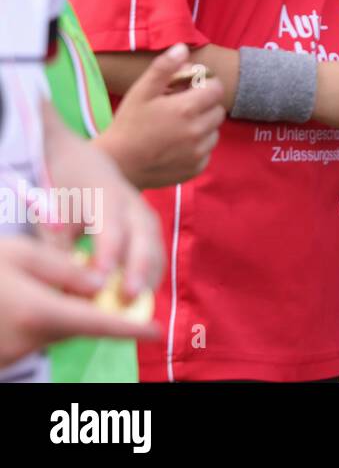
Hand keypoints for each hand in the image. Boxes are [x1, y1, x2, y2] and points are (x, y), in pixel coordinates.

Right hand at [0, 237, 158, 366]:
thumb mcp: (20, 254)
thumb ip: (66, 270)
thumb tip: (100, 285)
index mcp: (38, 310)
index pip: (98, 323)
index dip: (130, 329)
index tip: (157, 332)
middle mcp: (30, 339)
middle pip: (79, 325)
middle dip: (88, 307)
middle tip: (80, 283)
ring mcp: (16, 352)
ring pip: (58, 330)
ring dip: (61, 311)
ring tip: (37, 285)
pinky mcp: (6, 356)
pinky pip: (37, 336)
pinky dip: (42, 319)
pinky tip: (23, 300)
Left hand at [43, 120, 162, 300]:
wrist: (84, 164)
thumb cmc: (63, 192)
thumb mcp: (53, 213)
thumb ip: (59, 247)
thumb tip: (66, 284)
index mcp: (103, 195)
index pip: (110, 226)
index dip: (108, 253)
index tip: (100, 280)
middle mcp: (131, 203)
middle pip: (142, 235)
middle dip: (138, 266)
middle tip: (129, 296)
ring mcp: (145, 213)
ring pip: (154, 244)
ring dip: (149, 274)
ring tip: (138, 303)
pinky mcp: (150, 226)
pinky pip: (156, 250)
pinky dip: (152, 273)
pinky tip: (142, 295)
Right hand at [98, 43, 225, 187]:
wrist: (117, 164)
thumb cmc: (128, 123)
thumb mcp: (141, 91)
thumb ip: (164, 68)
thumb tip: (183, 48)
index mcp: (186, 109)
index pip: (217, 89)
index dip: (205, 86)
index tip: (190, 89)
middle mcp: (197, 131)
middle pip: (218, 110)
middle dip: (204, 105)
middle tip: (181, 107)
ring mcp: (198, 152)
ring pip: (214, 131)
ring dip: (203, 126)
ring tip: (178, 126)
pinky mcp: (196, 168)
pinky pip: (208, 151)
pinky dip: (198, 146)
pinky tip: (177, 144)